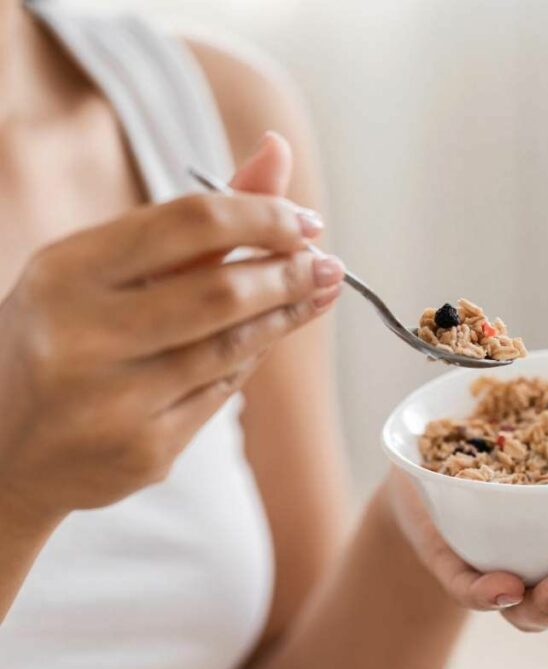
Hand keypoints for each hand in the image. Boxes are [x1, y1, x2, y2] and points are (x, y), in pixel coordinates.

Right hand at [0, 134, 344, 522]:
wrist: (4, 450)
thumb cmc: (65, 337)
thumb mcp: (103, 270)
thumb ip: (196, 219)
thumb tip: (279, 151)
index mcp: (65, 272)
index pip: (189, 223)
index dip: (262, 215)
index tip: (306, 220)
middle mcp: (81, 336)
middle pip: (220, 291)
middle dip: (288, 273)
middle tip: (327, 264)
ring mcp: (111, 401)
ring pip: (230, 348)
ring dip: (286, 315)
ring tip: (319, 292)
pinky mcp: (142, 451)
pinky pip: (221, 395)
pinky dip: (249, 360)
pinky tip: (267, 338)